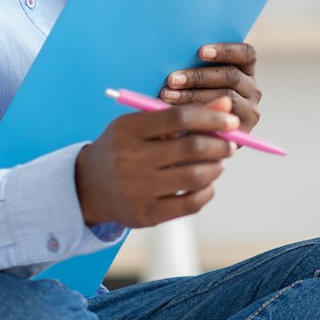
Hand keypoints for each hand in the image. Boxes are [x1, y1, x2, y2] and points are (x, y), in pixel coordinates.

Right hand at [74, 97, 238, 227]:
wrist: (88, 187)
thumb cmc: (124, 148)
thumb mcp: (143, 125)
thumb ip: (184, 114)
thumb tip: (226, 104)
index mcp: (127, 130)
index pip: (179, 118)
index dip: (211, 118)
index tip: (231, 121)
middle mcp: (130, 160)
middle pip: (191, 148)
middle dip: (219, 145)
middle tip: (229, 144)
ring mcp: (137, 190)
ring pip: (195, 177)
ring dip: (216, 168)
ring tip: (218, 163)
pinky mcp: (146, 215)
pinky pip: (191, 204)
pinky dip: (207, 192)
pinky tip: (206, 184)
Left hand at [160, 42, 261, 131]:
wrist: (200, 139)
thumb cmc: (194, 97)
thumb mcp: (199, 80)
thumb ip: (197, 66)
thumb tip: (176, 55)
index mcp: (245, 70)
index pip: (246, 54)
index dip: (226, 51)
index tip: (201, 52)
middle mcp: (251, 89)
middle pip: (232, 76)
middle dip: (199, 76)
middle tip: (172, 79)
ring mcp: (249, 110)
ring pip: (227, 97)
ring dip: (194, 95)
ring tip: (168, 96)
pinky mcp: (244, 129)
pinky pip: (223, 119)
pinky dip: (199, 115)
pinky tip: (178, 113)